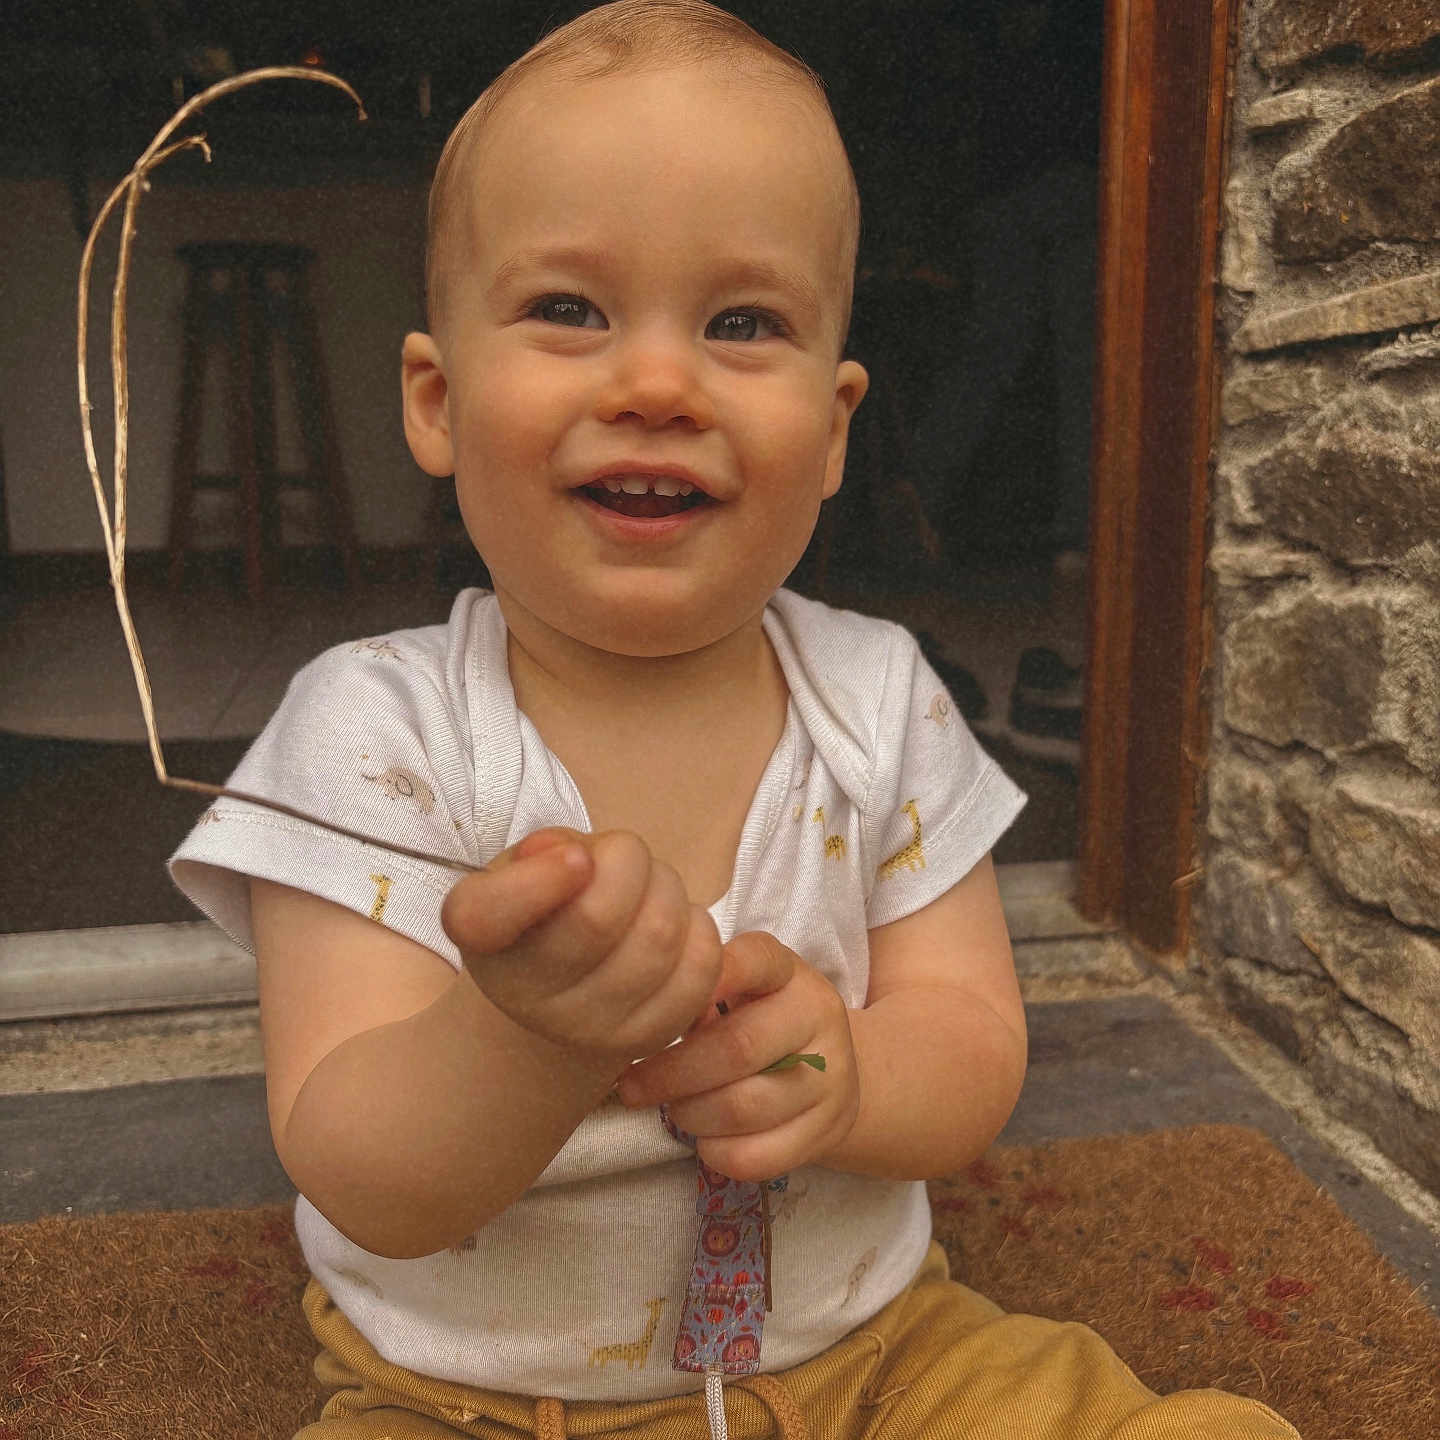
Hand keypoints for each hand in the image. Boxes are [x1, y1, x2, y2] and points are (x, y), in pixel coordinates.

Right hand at [441, 828, 723, 1072]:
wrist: (564, 999)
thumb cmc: (547, 915)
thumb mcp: (522, 872)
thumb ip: (540, 853)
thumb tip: (576, 857)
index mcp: (482, 940)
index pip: (484, 916)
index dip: (537, 880)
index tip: (575, 858)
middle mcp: (525, 997)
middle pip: (597, 917)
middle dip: (628, 862)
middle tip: (626, 858)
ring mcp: (590, 1029)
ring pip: (658, 937)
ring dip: (668, 891)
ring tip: (651, 890)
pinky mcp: (650, 1037)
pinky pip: (699, 967)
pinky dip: (698, 927)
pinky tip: (676, 924)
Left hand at [615, 931, 860, 1180]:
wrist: (829, 1072)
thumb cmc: (761, 1021)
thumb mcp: (741, 991)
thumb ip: (702, 995)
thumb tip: (652, 1021)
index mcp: (790, 973)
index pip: (757, 960)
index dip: (716, 975)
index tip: (665, 995)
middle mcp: (819, 1018)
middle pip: (738, 1048)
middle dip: (672, 1073)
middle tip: (632, 1086)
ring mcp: (831, 1077)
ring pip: (744, 1109)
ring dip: (690, 1115)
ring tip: (672, 1109)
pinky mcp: (827, 1130)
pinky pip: (757, 1156)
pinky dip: (715, 1152)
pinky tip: (704, 1138)